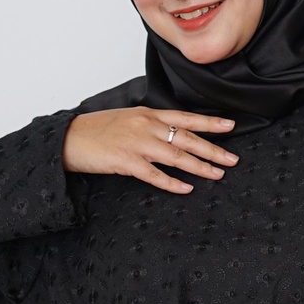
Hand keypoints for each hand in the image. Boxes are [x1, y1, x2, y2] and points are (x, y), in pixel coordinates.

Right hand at [61, 107, 239, 194]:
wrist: (70, 138)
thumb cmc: (98, 130)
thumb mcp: (129, 120)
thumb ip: (151, 125)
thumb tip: (172, 134)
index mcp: (148, 114)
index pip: (186, 118)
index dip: (209, 123)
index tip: (230, 126)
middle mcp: (147, 126)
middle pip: (187, 138)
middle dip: (213, 149)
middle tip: (232, 159)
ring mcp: (137, 144)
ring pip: (177, 156)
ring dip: (199, 167)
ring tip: (217, 174)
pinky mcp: (127, 162)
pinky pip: (155, 176)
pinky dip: (172, 183)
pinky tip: (187, 189)